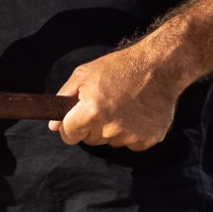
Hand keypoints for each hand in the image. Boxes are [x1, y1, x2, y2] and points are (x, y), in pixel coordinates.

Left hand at [51, 42, 187, 150]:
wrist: (159, 67)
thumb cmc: (118, 68)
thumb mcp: (84, 75)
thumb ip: (65, 99)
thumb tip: (53, 125)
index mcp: (92, 111)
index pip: (69, 135)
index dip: (70, 127)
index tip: (76, 119)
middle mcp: (110, 127)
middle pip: (89, 140)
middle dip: (91, 126)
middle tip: (104, 104)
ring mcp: (131, 135)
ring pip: (110, 142)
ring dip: (112, 129)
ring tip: (123, 106)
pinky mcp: (149, 139)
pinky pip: (131, 144)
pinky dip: (132, 133)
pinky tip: (137, 114)